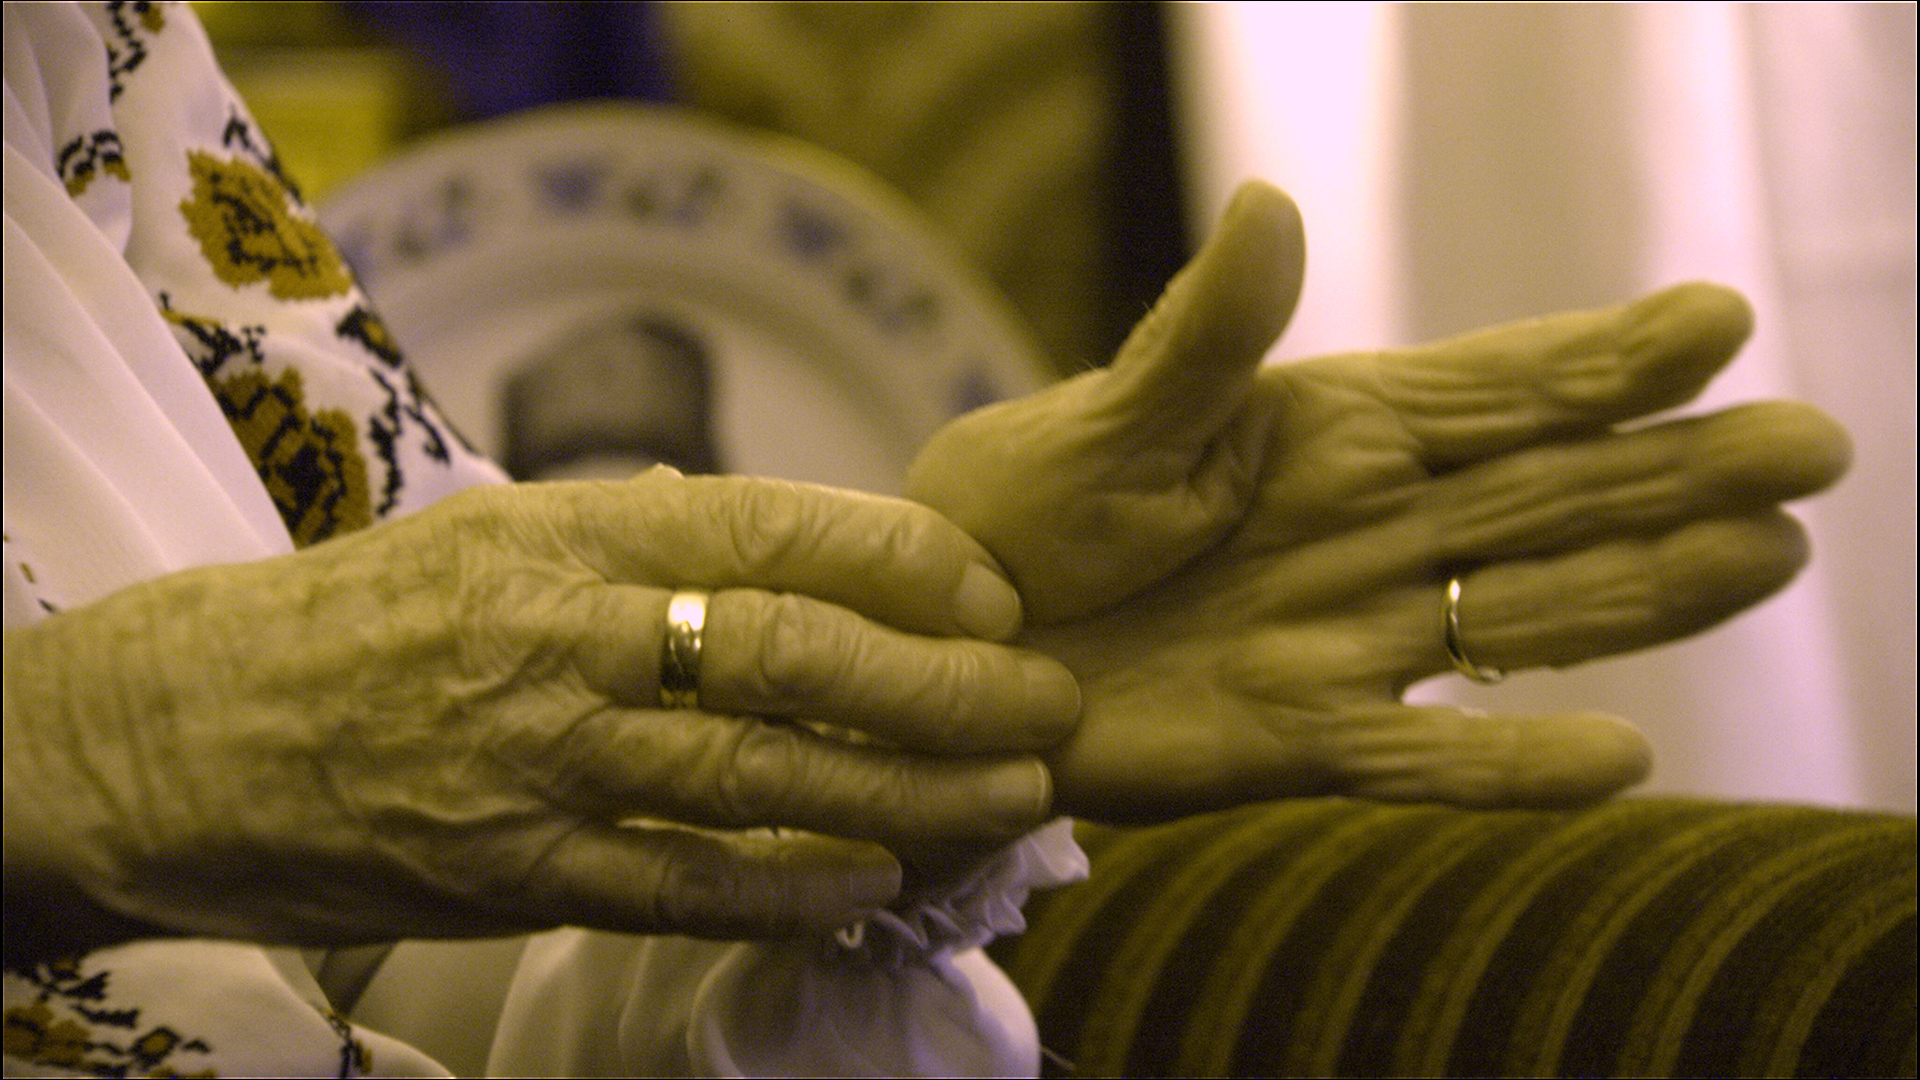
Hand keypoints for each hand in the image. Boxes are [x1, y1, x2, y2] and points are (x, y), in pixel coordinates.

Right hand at [2, 469, 1078, 959]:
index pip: (763, 527)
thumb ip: (635, 528)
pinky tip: (876, 886)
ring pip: (756, 777)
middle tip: (1045, 703)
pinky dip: (786, 890)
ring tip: (1010, 794)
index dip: (896, 558)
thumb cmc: (359, 618)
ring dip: (903, 790)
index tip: (991, 590)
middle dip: (940, 684)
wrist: (184, 730)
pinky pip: (675, 886)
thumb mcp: (491, 528)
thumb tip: (764, 526)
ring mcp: (536, 764)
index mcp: (562, 532)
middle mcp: (559, 638)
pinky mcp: (509, 873)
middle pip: (788, 655)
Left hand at [908, 182, 1849, 820]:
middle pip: (1550, 496)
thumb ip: (1200, 341)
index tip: (1715, 320)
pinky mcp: (1306, 741)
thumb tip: (1272, 207)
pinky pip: (1425, 758)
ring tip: (1769, 558)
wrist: (955, 646)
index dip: (1599, 359)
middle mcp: (1367, 531)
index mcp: (1326, 432)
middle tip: (1813, 444)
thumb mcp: (1104, 418)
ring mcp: (1349, 638)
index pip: (1488, 389)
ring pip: (1524, 613)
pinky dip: (1511, 767)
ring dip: (1644, 589)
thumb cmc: (1023, 513)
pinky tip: (1617, 761)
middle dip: (1677, 470)